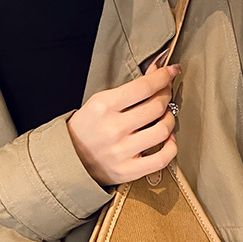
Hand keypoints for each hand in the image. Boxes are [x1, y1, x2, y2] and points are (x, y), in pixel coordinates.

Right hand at [67, 53, 180, 186]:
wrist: (70, 158)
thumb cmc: (88, 128)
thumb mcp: (100, 102)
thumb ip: (129, 89)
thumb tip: (157, 71)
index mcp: (103, 106)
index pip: (143, 87)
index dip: (163, 77)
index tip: (172, 71)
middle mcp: (113, 128)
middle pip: (156, 107)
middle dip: (166, 96)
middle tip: (166, 94)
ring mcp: (122, 151)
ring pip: (163, 131)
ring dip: (170, 120)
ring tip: (165, 117)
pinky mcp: (129, 170)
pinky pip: (162, 159)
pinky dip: (171, 148)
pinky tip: (169, 140)